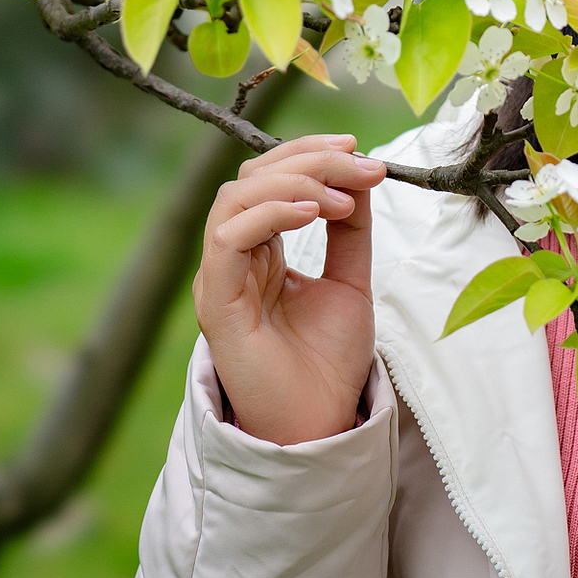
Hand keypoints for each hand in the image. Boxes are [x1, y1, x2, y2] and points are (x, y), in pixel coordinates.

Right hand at [193, 132, 385, 444]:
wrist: (320, 425)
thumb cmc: (327, 362)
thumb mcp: (350, 280)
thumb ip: (350, 229)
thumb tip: (359, 172)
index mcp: (260, 250)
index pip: (269, 177)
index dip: (310, 154)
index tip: (360, 151)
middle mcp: (234, 259)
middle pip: (251, 178)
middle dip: (308, 160)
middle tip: (359, 165)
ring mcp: (221, 280)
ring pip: (235, 199)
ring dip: (293, 182)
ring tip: (340, 198)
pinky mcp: (217, 306)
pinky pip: (227, 241)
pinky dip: (270, 214)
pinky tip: (312, 212)